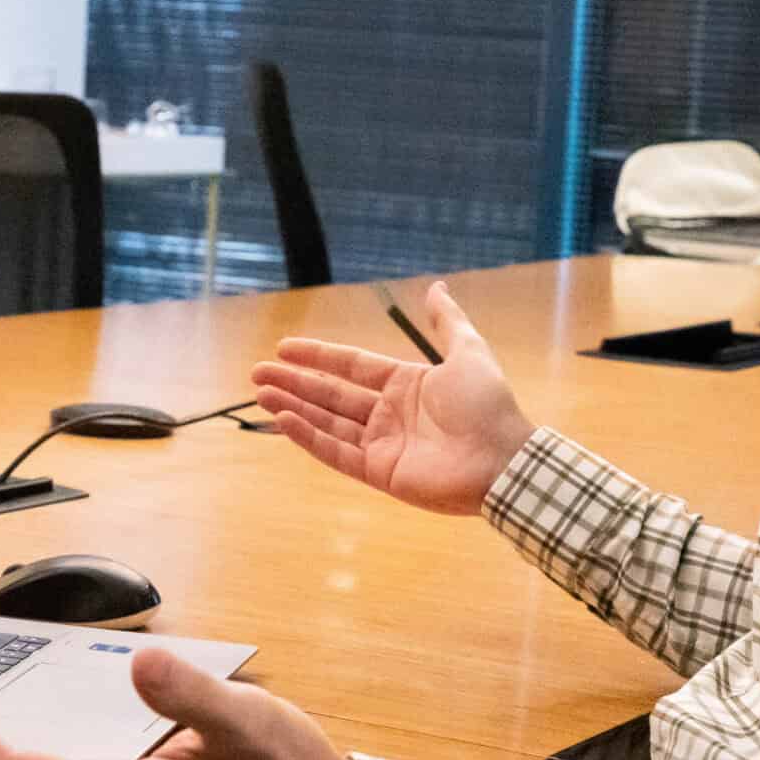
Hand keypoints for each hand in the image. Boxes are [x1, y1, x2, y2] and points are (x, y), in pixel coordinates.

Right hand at [250, 281, 533, 515]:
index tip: (284, 347)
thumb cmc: (487, 405)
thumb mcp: (469, 352)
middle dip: (295, 382)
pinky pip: (336, 453)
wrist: (502, 460)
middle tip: (257, 372)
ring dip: (294, 406)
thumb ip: (447, 322)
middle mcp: (389, 414)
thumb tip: (437, 287)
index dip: (318, 356)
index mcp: (406, 385)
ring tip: (262, 393)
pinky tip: (285, 420)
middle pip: (332, 394)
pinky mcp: (379, 472)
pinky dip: (309, 437)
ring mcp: (382, 445)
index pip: (351, 367)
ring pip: (327, 422)